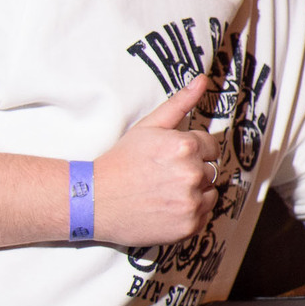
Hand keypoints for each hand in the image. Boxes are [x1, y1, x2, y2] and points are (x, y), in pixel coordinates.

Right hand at [91, 75, 217, 245]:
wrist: (94, 200)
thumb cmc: (121, 161)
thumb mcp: (148, 127)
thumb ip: (180, 103)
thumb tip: (202, 79)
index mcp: (185, 146)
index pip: (210, 146)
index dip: (192, 151)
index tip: (170, 158)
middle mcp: (192, 173)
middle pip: (210, 169)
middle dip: (192, 170)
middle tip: (163, 176)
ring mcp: (191, 202)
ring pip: (211, 192)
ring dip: (196, 192)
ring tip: (165, 192)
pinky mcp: (188, 226)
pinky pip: (205, 215)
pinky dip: (191, 212)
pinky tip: (167, 207)